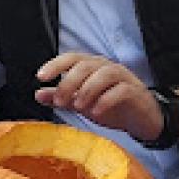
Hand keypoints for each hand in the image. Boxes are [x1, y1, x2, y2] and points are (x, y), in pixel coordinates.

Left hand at [35, 53, 164, 142]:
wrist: (141, 120)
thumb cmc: (111, 107)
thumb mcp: (81, 103)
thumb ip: (61, 98)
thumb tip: (37, 94)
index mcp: (92, 67)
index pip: (72, 58)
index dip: (56, 65)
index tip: (40, 76)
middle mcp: (107, 67)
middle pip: (86, 65)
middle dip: (69, 82)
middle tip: (59, 100)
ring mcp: (123, 78)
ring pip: (104, 74)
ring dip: (87, 89)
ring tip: (77, 106)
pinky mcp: (135, 92)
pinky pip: (121, 90)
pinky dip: (106, 100)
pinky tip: (96, 112)